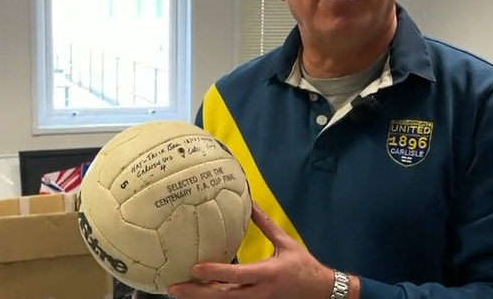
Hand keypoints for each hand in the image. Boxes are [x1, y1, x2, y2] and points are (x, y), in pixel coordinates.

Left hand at [168, 202, 335, 298]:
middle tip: (173, 287)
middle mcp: (259, 292)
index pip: (237, 274)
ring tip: (178, 292)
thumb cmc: (303, 266)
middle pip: (223, 296)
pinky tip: (198, 295)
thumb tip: (250, 203)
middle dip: (197, 293)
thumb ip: (266, 225)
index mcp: (267, 274)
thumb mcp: (286, 243)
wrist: (319, 292)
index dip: (215, 272)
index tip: (195, 267)